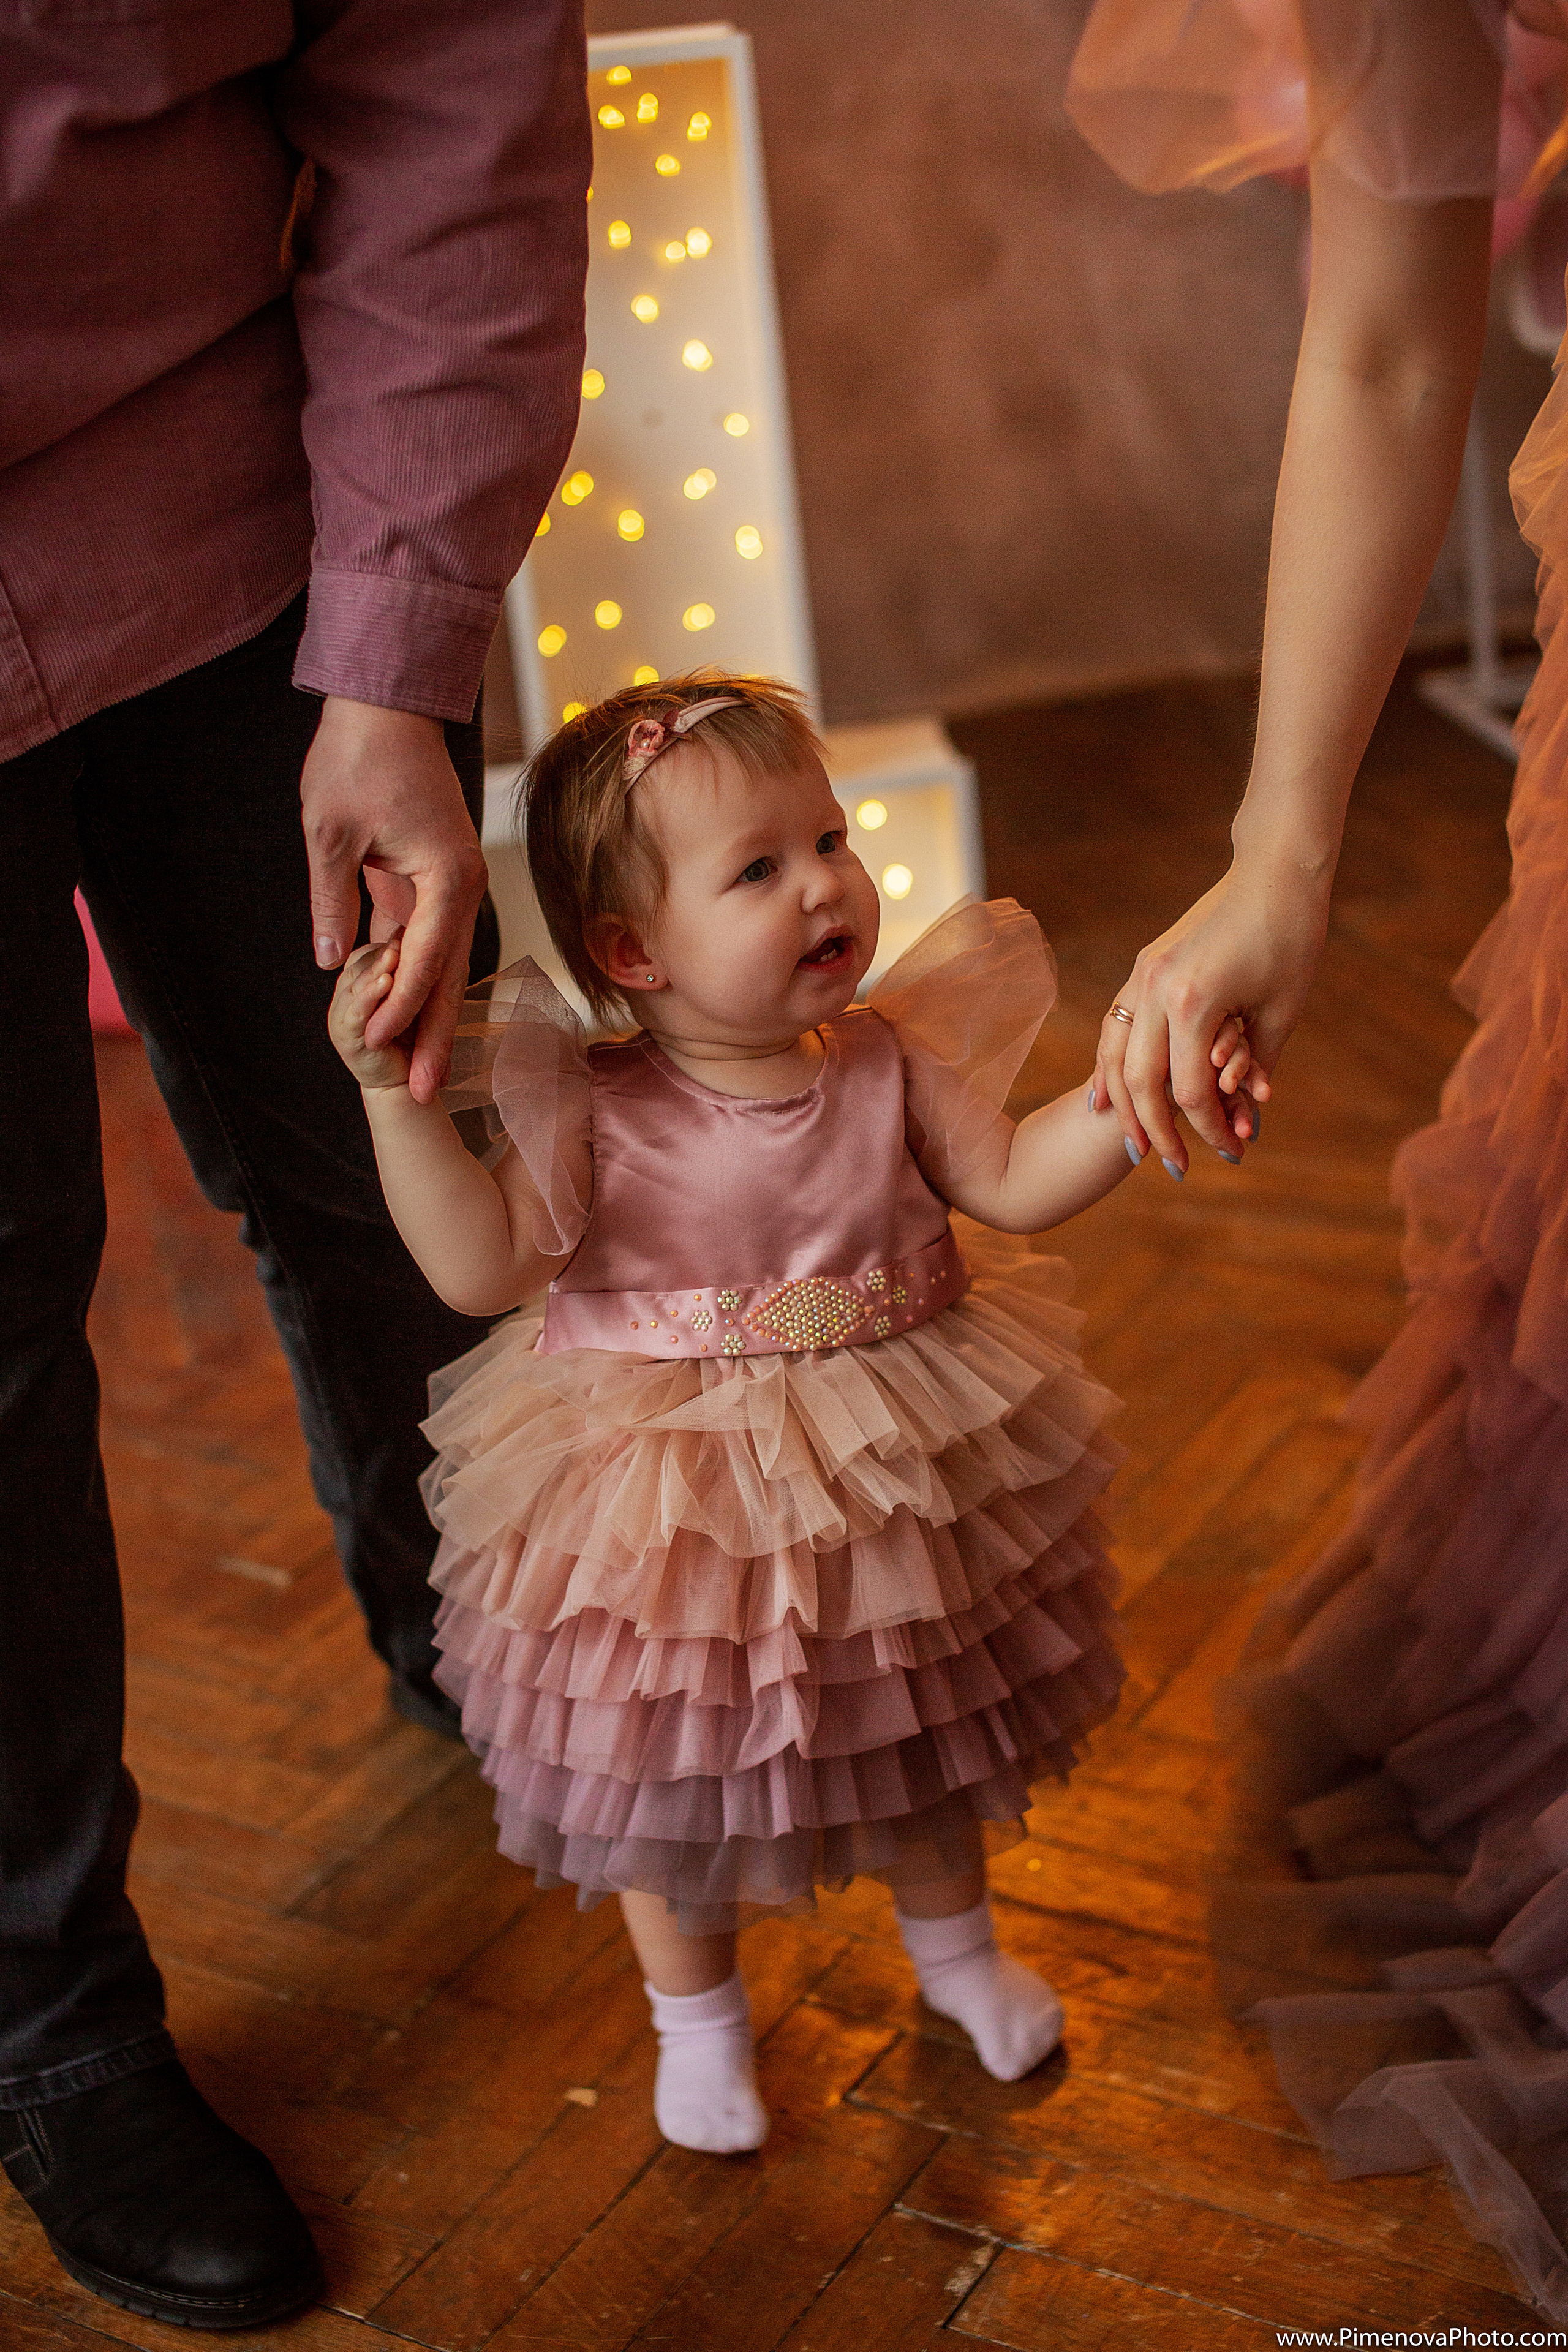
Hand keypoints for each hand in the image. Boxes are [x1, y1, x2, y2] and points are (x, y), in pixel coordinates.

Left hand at [301, 696, 487, 1103]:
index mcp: (447, 876)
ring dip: (428, 1015)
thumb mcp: (329, 831)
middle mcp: (463, 885)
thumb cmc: (359, 756)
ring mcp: (453, 883)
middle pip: (447, 975)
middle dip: (432, 1036)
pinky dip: (418, 979)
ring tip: (419, 1069)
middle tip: (422, 1093)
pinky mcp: (436, 878)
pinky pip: (430, 940)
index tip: (374, 1048)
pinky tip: (405, 1016)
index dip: (399, 1008)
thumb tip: (328, 962)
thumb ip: (331, 900)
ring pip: (443, 963)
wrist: (388, 704)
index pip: (424, 959)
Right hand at [328, 940, 412, 1090]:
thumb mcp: (412, 996)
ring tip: (394, 956)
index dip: (386, 944)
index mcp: (359, 982)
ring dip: (376, 969)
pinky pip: (357, 1010)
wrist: (407, 1080)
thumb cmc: (413, 1036)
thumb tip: (417, 937)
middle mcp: (345, 995)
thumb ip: (408, 972)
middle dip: (382, 953)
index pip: (367, 954)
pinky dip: (370, 995)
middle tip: (401, 937)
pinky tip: (385, 983)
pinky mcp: (344, 1034)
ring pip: (356, 984)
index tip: (408, 931)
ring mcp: (341, 1013)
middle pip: (360, 965)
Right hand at [1090, 853, 1329, 1172]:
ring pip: (1114, 1057)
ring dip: (1123, 1106)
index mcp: (1194, 1002)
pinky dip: (1108, 1066)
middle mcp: (1156, 989)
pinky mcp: (1142, 967)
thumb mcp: (1282, 1011)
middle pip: (1140, 1083)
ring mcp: (1142, 975)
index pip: (1189, 1090)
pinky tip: (1104, 1097)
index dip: (1211, 1128)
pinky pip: (1114, 1027)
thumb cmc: (1291, 939)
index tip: (1235, 1151)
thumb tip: (1246, 1119)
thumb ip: (1255, 1067)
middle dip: (1159, 1131)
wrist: (1274, 872)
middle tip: (1178, 1168)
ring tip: (1135, 1144)